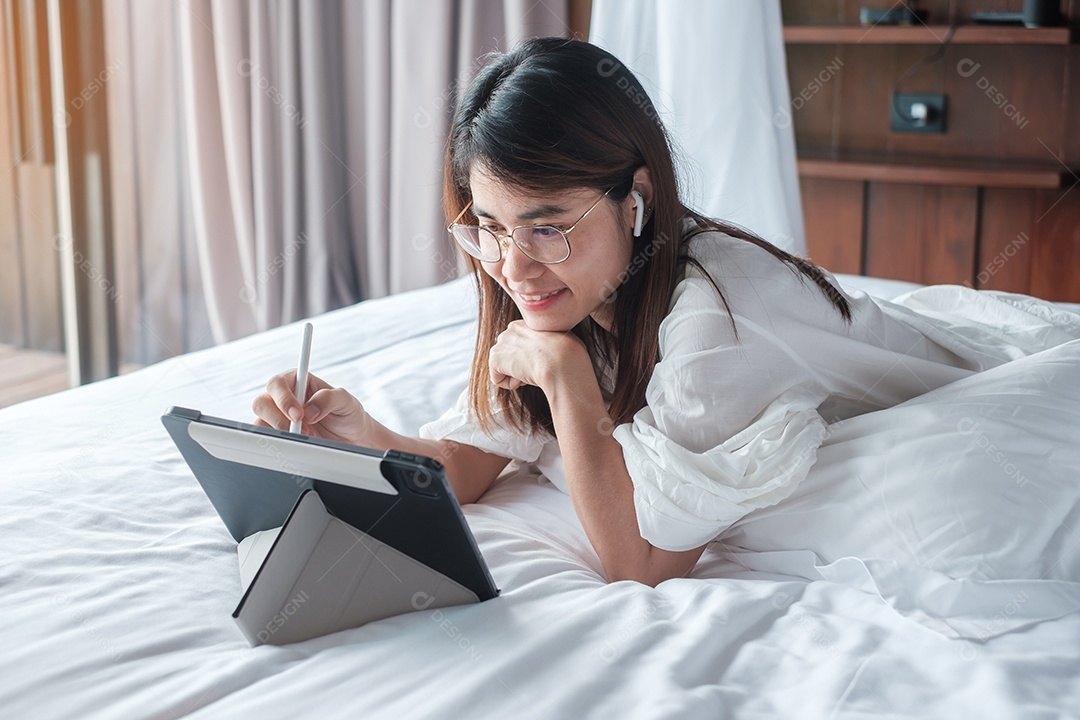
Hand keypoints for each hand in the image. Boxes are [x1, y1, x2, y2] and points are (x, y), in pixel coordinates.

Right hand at [252, 370, 374, 445]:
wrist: (351, 437)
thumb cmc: (346, 413)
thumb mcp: (345, 400)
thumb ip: (328, 398)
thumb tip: (309, 410)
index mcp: (297, 380)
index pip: (278, 383)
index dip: (283, 399)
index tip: (298, 415)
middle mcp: (284, 397)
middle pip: (262, 403)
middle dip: (280, 419)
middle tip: (303, 429)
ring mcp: (278, 416)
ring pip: (261, 422)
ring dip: (282, 432)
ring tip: (309, 435)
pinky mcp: (279, 434)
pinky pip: (267, 438)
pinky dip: (281, 443)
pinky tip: (300, 442)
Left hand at [488, 320, 591, 392]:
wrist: (562, 362)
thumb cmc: (571, 354)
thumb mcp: (563, 339)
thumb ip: (550, 340)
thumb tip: (552, 351)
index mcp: (528, 321)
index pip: (522, 344)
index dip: (532, 358)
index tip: (544, 362)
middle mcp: (512, 329)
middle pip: (510, 354)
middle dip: (520, 365)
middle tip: (537, 370)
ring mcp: (502, 343)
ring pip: (503, 366)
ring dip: (515, 375)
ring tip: (532, 373)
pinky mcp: (495, 358)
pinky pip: (497, 378)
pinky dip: (509, 384)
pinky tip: (523, 379)